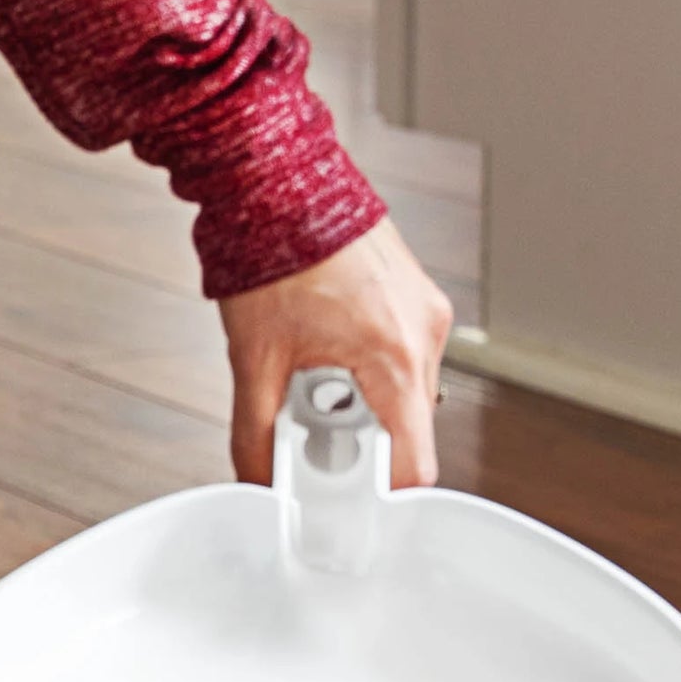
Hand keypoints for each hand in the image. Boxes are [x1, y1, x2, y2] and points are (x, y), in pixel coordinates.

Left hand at [218, 218, 452, 489]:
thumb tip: (258, 483)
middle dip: (354, 441)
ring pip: (400, 395)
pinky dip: (364, 370)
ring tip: (308, 370)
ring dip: (357, 402)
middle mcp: (425, 335)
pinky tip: (324, 346)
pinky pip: (399, 358)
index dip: (379, 497)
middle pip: (404, 431)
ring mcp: (427, 312)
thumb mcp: (253, 362)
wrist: (278, 178)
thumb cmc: (272, 252)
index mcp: (395, 357)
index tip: (345, 504)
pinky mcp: (417, 297)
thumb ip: (255, 435)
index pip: (413, 466)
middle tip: (303, 421)